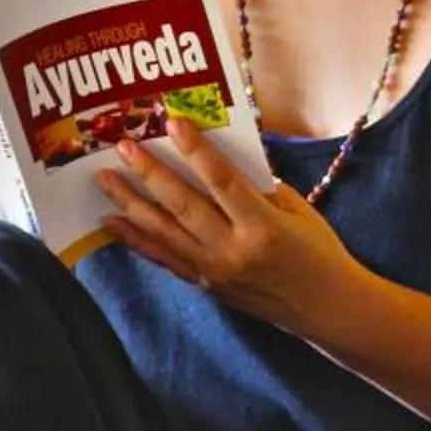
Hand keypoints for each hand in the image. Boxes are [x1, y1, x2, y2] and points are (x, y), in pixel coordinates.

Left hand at [99, 122, 356, 326]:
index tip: (174, 122)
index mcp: (263, 228)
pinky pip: (163, 258)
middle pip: (182, 206)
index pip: (223, 182)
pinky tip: (114, 221)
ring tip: (105, 179)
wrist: (324, 308)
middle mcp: (233, 251)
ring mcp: (214, 271)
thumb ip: (258, 186)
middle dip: (150, 173)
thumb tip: (217, 157)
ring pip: (163, 233)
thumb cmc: (318, 252)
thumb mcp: (297, 210)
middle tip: (123, 147)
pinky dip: (136, 239)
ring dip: (131, 203)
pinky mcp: (204, 285)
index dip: (196, 150)